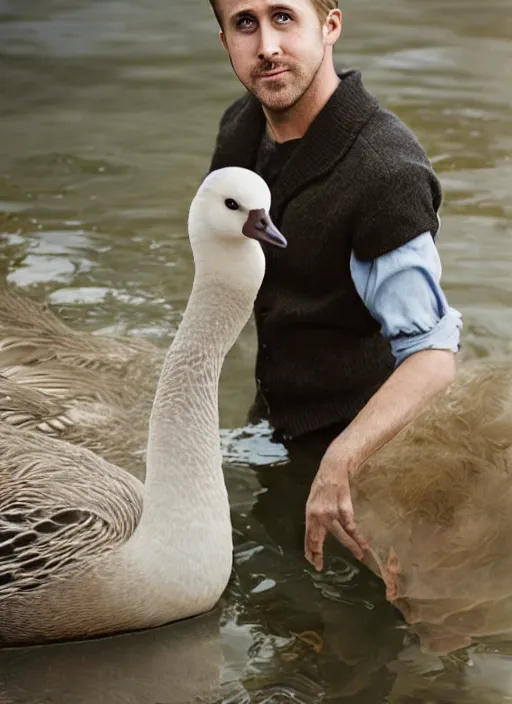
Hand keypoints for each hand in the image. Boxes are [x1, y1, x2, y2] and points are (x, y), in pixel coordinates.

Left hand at [304, 446, 368, 570]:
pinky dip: (358, 536)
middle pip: (317, 540)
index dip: (309, 550)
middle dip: (319, 555)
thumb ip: (315, 516)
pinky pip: (351, 526)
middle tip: (320, 567)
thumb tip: (317, 532)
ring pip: (340, 536)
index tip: (312, 562)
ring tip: (359, 555)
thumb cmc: (323, 484)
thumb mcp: (313, 500)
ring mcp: (331, 512)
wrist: (333, 467)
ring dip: (351, 547)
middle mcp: (318, 515)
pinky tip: (364, 543)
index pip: (308, 536)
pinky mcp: (344, 507)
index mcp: (310, 513)